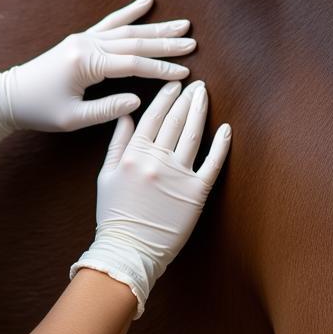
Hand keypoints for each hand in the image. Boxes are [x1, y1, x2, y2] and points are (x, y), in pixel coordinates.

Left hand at [0, 0, 195, 153]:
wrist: (9, 96)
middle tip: (193, 42)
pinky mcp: (81, 39)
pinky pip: (110, 22)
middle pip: (134, 41)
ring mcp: (84, 38)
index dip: (160, 69)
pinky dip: (129, 12)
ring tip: (183, 25)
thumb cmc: (39, 111)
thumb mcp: (73, 119)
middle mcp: (86, 44)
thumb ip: (107, 109)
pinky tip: (147, 2)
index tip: (184, 72)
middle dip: (166, 43)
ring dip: (156, 28)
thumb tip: (138, 101)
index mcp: (86, 64)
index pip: (132, 64)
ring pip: (126, 30)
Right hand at [69, 79, 230, 317]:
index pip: (152, 117)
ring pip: (192, 135)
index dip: (165, 98)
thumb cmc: (114, 215)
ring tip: (204, 95)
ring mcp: (177, 176)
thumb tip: (127, 115)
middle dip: (185, 98)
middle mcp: (156, 161)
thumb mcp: (106, 175)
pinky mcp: (196, 193)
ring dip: (200, 111)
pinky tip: (226, 129)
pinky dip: (221, 145)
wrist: (128, 250)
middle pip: (175, 121)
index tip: (173, 84)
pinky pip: (212, 163)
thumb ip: (117, 143)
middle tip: (195, 83)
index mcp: (133, 154)